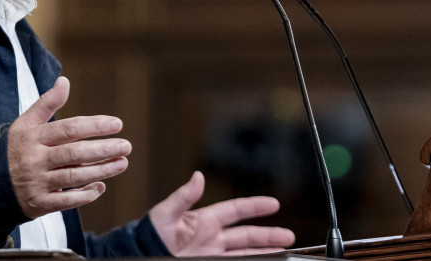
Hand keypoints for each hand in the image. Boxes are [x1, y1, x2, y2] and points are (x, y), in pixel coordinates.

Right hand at [7, 76, 130, 218]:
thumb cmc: (14, 149)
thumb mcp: (25, 123)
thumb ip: (47, 103)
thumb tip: (65, 81)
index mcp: (33, 137)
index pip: (68, 129)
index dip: (94, 126)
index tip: (116, 124)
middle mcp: (35, 159)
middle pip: (74, 153)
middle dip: (103, 149)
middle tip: (125, 146)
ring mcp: (37, 182)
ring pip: (73, 176)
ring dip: (101, 171)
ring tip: (122, 163)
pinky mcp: (39, 203)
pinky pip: (66, 200)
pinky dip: (85, 195)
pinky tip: (100, 187)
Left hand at [150, 171, 295, 256]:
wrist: (141, 254)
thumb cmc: (149, 233)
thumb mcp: (165, 213)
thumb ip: (183, 196)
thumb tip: (198, 176)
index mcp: (205, 220)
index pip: (236, 210)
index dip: (255, 207)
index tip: (274, 204)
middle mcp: (212, 236)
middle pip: (247, 235)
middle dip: (268, 235)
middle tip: (289, 237)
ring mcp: (211, 252)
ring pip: (245, 252)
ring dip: (264, 251)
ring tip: (283, 251)